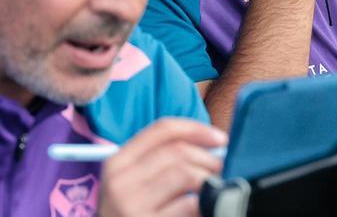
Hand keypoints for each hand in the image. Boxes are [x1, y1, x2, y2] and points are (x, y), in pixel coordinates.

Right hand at [98, 118, 226, 216]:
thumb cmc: (134, 213)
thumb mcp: (134, 183)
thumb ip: (162, 160)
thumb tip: (212, 143)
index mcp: (117, 163)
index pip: (162, 130)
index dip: (196, 129)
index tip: (220, 138)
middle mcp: (120, 182)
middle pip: (178, 151)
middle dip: (208, 157)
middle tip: (219, 169)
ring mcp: (132, 206)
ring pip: (186, 174)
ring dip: (209, 178)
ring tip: (212, 187)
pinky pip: (191, 204)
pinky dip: (205, 202)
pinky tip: (204, 207)